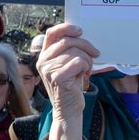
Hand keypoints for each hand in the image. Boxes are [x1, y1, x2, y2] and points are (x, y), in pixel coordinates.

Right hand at [37, 23, 98, 139]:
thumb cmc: (70, 87)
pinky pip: (78, 62)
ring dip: (87, 60)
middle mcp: (43, 61)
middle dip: (86, 46)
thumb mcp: (67, 65)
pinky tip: (84, 76)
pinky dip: (86, 68)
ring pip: (75, 53)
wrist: (68, 111)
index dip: (66, 28)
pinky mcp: (57, 77)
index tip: (79, 31)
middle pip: (68, 41)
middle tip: (95, 54)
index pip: (52, 33)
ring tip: (86, 71)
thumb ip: (68, 51)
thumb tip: (80, 35)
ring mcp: (48, 69)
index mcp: (44, 56)